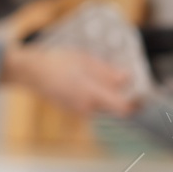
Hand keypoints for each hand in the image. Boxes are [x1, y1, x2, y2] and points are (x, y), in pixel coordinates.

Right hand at [2, 43, 139, 115]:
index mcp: (91, 95)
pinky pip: (91, 104)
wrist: (29, 72)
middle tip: (123, 78)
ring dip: (107, 94)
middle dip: (122, 95)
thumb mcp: (85, 61)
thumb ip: (108, 73)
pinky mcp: (72, 108)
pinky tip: (86, 80)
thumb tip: (126, 79)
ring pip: (103, 105)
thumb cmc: (55, 63)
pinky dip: (95, 95)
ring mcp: (78, 110)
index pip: (124, 109)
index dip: (136, 103)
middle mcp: (86, 107)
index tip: (143, 94)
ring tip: (100, 76)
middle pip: (115, 107)